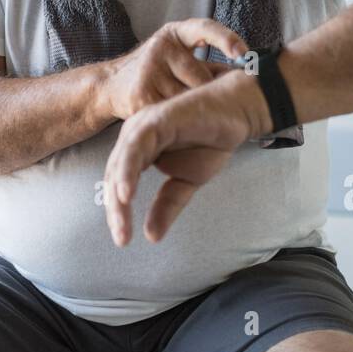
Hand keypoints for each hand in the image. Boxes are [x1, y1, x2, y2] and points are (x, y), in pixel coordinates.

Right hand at [101, 18, 246, 120]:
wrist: (110, 85)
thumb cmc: (155, 72)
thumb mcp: (178, 58)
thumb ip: (209, 65)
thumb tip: (249, 74)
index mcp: (174, 33)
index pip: (205, 28)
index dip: (227, 39)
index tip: (245, 54)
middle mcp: (161, 47)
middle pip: (201, 78)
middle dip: (205, 95)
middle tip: (202, 103)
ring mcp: (149, 70)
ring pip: (187, 99)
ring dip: (189, 111)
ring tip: (181, 111)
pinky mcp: (141, 95)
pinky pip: (172, 113)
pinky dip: (175, 121)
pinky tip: (172, 122)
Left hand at [103, 70, 271, 245]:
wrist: (236, 112)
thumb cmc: (210, 140)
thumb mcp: (187, 182)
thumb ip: (167, 206)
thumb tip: (151, 237)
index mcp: (138, 150)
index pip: (119, 184)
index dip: (118, 212)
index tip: (123, 239)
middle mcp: (135, 136)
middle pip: (115, 176)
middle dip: (116, 209)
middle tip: (121, 238)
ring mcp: (143, 126)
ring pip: (121, 163)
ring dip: (119, 194)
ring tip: (120, 222)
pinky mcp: (157, 119)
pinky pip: (137, 146)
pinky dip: (129, 170)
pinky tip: (127, 193)